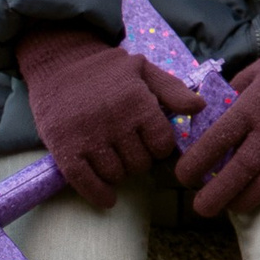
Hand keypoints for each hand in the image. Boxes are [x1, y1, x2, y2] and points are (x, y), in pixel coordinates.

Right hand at [15, 25, 204, 208]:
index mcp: (138, 102)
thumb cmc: (106, 69)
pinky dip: (98, 194)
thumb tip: (200, 107)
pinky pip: (85, 182)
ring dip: (119, 174)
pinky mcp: (65, 148)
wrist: (59, 62)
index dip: (159, 147)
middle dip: (139, 160)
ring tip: (115, 160)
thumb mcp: (144, 69)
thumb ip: (173, 89)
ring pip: (116, 175)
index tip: (151, 143)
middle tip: (130, 149)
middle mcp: (115, 121)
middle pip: (140, 164)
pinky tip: (107, 197)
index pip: (162, 145)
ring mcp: (89, 136)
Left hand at [176, 19, 259, 217]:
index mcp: (250, 107)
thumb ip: (228, 100)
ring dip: (243, 200)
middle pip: (239, 170)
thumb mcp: (251, 74)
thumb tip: (199, 123)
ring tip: (229, 208)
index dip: (195, 163)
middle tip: (200, 208)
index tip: (182, 176)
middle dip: (214, 195)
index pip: (215, 141)